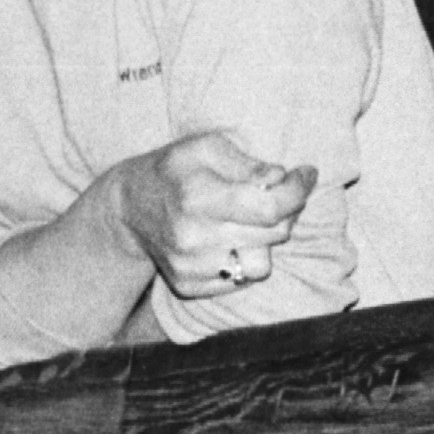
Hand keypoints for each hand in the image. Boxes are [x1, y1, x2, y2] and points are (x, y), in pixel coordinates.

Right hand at [116, 130, 315, 299]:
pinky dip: (244, 259)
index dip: (297, 190)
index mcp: (198, 197)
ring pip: (261, 265)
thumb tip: (280, 179)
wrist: (127, 209)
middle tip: (275, 194)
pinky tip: (229, 240)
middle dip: (286, 210)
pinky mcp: (189, 286)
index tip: (305, 174)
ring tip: (250, 222)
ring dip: (266, 242)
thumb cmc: (173, 170)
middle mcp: (194, 237)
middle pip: (273, 234)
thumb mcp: (205, 147)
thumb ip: (247, 162)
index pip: (269, 207)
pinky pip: (241, 282)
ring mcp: (190, 267)